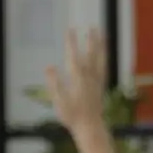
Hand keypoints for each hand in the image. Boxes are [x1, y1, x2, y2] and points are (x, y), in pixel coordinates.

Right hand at [45, 28, 120, 152]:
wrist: (90, 127)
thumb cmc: (72, 115)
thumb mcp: (58, 100)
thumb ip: (54, 83)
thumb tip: (48, 66)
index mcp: (78, 78)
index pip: (73, 55)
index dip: (71, 41)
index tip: (70, 29)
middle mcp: (89, 76)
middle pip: (90, 53)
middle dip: (90, 39)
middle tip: (91, 26)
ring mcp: (97, 80)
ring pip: (100, 58)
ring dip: (100, 45)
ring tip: (101, 34)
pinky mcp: (101, 85)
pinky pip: (104, 66)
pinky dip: (104, 57)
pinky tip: (103, 53)